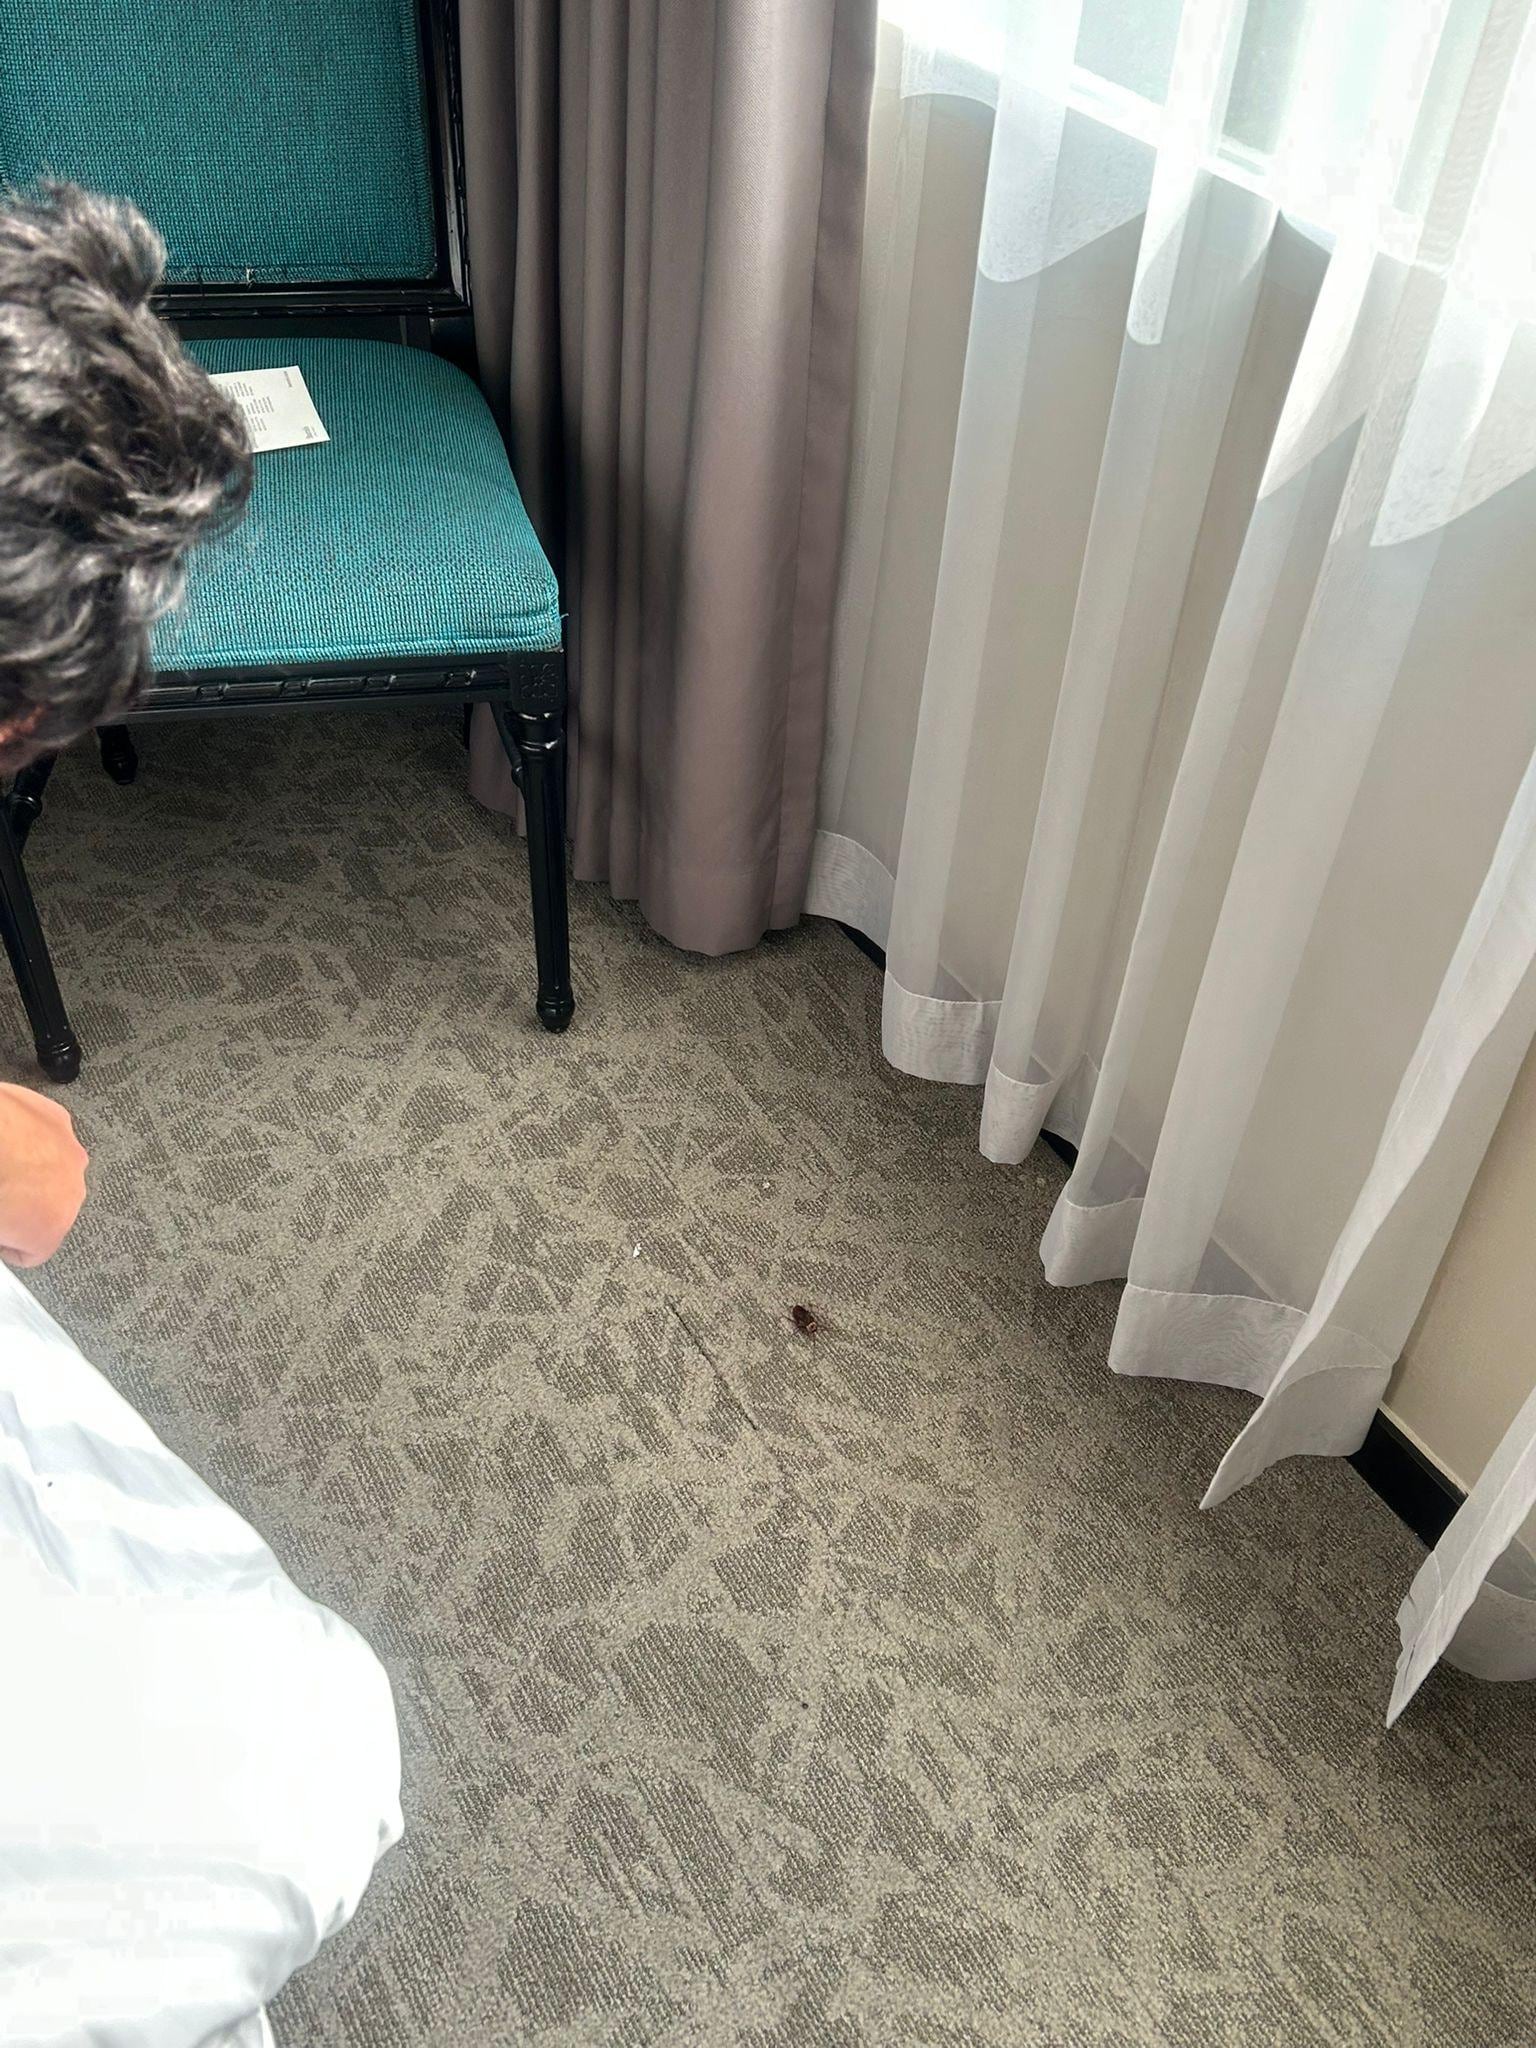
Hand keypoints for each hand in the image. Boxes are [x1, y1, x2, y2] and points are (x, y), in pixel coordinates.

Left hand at [0, 1082, 87, 1266]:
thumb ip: (5, 1227)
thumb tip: (4, 1221)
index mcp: (51, 1227)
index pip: (32, 1252)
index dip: (9, 1244)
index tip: (0, 1235)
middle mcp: (72, 1192)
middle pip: (48, 1208)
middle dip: (23, 1206)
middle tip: (0, 1198)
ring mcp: (69, 1154)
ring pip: (52, 1172)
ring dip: (29, 1172)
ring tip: (2, 1167)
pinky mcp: (59, 1121)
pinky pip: (46, 1138)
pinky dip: (28, 1140)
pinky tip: (7, 1139)